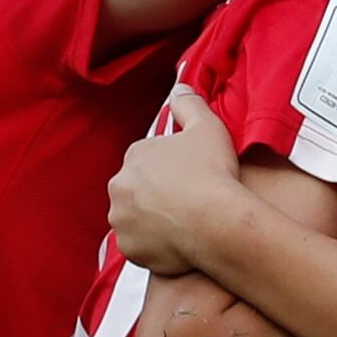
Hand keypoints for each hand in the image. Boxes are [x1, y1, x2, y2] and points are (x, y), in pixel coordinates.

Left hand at [106, 87, 250, 275]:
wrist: (217, 223)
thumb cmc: (213, 174)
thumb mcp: (207, 126)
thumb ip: (189, 104)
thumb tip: (179, 88)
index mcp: (135, 156)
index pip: (147, 162)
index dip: (171, 170)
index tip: (190, 178)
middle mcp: (120, 187)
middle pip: (137, 191)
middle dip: (156, 196)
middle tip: (187, 203)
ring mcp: (121, 220)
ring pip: (135, 220)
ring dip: (152, 222)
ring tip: (183, 224)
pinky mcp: (130, 249)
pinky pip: (140, 247)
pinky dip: (155, 246)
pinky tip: (178, 242)